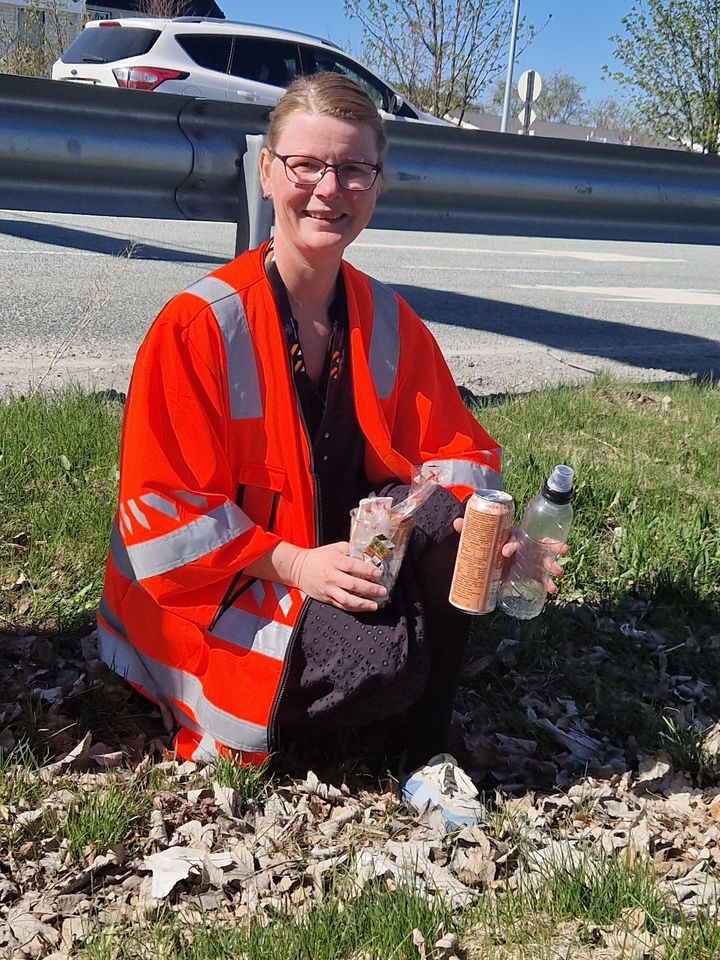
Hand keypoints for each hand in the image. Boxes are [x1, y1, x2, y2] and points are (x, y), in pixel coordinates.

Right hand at [290, 541, 386, 611]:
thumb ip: (350, 550)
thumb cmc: (318, 557)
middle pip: (353, 584)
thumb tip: (365, 556)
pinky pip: (341, 605)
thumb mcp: (334, 547)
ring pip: (347, 599)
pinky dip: (354, 608)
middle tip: (382, 591)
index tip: (378, 574)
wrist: (298, 568)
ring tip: (375, 605)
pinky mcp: (326, 598)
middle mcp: (332, 576)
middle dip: (370, 588)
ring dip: (362, 603)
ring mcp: (329, 589)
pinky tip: (363, 607)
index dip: (367, 570)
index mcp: (335, 561)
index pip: (353, 566)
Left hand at [452, 518, 568, 593]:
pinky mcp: (527, 571)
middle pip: (537, 546)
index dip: (511, 544)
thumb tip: (456, 522)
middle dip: (547, 551)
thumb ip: (469, 530)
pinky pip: (540, 575)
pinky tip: (552, 589)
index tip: (505, 552)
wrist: (490, 554)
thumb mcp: (479, 537)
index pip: (514, 537)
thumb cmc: (488, 542)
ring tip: (558, 572)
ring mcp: (527, 558)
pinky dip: (546, 582)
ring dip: (552, 566)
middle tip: (555, 556)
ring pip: (543, 560)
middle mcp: (523, 545)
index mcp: (511, 535)